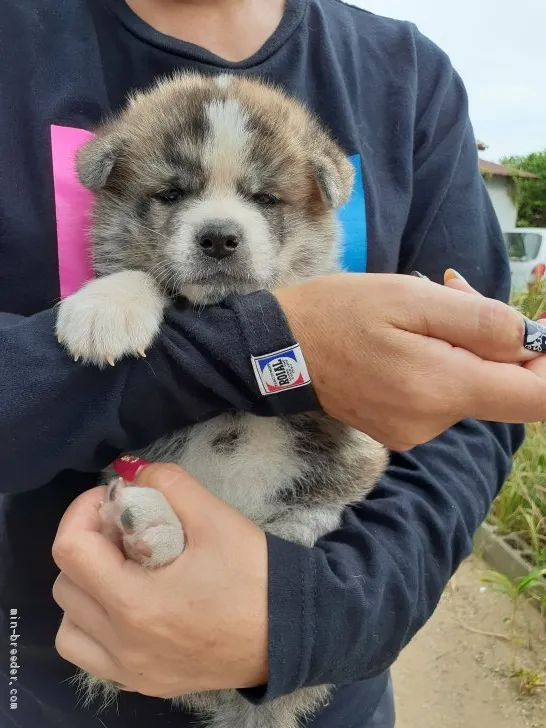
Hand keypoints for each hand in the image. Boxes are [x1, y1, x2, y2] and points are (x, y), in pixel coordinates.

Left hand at [52, 463, 267, 696]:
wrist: (291, 635)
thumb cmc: (255, 576)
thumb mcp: (216, 518)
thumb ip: (169, 484)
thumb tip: (133, 472)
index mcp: (135, 602)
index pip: (70, 549)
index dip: (83, 512)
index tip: (114, 500)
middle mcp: (122, 643)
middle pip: (66, 582)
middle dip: (89, 545)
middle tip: (127, 529)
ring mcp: (130, 670)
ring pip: (70, 624)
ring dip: (86, 587)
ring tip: (124, 570)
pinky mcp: (144, 683)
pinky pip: (90, 655)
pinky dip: (94, 626)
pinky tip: (128, 606)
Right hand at [275, 272, 543, 450]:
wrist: (278, 351)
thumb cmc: (339, 314)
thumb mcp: (410, 298)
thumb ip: (479, 322)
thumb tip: (532, 342)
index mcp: (441, 388)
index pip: (538, 398)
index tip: (537, 328)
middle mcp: (434, 423)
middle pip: (505, 389)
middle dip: (499, 339)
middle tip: (459, 289)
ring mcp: (416, 432)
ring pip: (473, 388)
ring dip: (465, 345)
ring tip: (426, 304)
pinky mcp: (401, 430)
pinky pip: (444, 397)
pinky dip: (442, 363)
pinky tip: (411, 334)